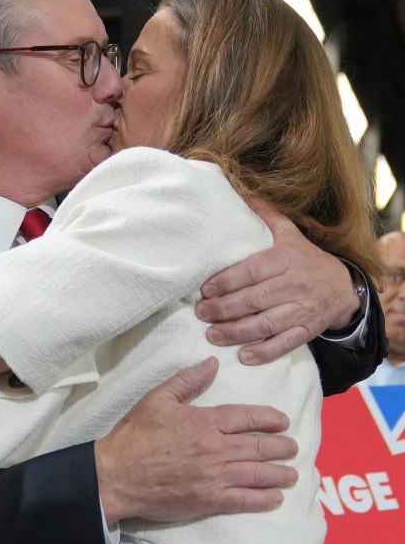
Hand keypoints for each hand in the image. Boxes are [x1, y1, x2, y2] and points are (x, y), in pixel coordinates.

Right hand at [95, 356, 297, 523]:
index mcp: (205, 421)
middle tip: (293, 447)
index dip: (270, 418)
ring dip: (280, 473)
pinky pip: (244, 500)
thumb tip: (213, 362)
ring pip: (258, 473)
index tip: (283, 421)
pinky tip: (276, 498)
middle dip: (282, 447)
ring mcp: (214, 476)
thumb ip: (188, 380)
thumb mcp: (157, 399)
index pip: (248, 417)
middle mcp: (215, 448)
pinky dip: (264, 499)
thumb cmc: (134, 436)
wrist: (116, 475)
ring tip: (292, 473)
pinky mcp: (208, 500)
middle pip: (260, 446)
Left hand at [195, 199, 358, 364]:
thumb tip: (241, 188)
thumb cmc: (306, 260)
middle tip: (201, 313)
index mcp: (286, 259)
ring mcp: (302, 309)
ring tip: (212, 334)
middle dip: (224, 308)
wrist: (343, 287)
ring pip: (265, 323)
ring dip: (236, 332)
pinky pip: (284, 343)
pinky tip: (243, 356)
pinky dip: (264, 352)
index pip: (252, 271)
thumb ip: (265, 214)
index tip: (205, 290)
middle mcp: (294, 285)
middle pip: (254, 299)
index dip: (226, 282)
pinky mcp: (307, 330)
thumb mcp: (289, 234)